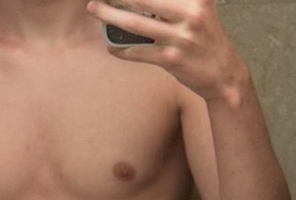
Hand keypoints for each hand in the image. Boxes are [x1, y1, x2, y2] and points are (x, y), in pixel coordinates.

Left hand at [87, 0, 247, 100]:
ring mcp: (180, 37)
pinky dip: (122, 49)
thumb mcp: (199, 10)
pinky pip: (138, 52)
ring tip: (95, 10)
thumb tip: (140, 2)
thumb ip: (176, 3)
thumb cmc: (206, 40)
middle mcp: (190, 14)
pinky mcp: (171, 59)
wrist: (223, 73)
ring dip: (110, 16)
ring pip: (136, 24)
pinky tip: (111, 46)